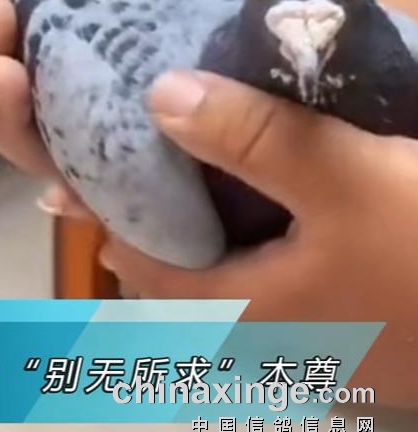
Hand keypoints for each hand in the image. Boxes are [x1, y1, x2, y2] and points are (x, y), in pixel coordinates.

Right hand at [0, 0, 232, 213]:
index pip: (0, 48)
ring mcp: (97, 148)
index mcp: (67, 49)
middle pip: (0, 96)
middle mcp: (69, 100)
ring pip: (28, 145)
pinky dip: (72, 193)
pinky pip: (91, 199)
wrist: (294, 62)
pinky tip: (60, 187)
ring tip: (4, 72)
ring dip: (5, 111)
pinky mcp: (134, 190)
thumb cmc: (225, 8)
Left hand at [99, 70, 417, 406]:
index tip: (87, 163)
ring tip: (191, 163)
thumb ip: (253, 139)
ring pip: (226, 275)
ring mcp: (306, 335)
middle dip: (151, 220)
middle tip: (136, 154)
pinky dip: (250, 234)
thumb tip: (159, 96)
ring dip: (202, 227)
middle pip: (178, 276)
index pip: (140, 265)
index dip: (108, 216)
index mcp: (242, 309)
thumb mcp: (344, 179)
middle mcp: (263, 333)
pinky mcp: (342, 319)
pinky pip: (271, 275)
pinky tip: (266, 197)